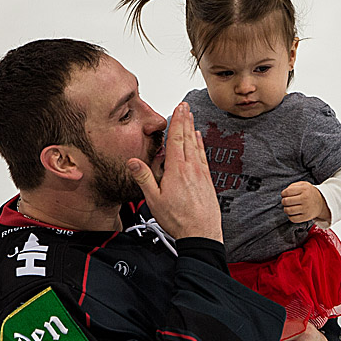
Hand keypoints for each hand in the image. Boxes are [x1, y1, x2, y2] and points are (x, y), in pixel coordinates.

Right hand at [127, 102, 222, 241]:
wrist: (202, 234)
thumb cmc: (178, 220)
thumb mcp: (154, 201)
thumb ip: (144, 179)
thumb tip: (132, 162)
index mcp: (177, 170)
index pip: (176, 140)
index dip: (177, 122)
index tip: (179, 108)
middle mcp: (191, 169)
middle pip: (187, 139)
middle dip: (185, 120)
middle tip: (185, 106)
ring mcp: (201, 174)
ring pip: (196, 146)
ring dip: (193, 130)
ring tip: (191, 118)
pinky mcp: (207, 181)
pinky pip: (203, 157)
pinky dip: (200, 145)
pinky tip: (199, 141)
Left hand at [280, 181, 329, 223]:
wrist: (321, 203)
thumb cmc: (309, 193)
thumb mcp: (304, 185)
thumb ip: (293, 186)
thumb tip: (284, 193)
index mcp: (304, 190)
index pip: (287, 192)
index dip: (283, 194)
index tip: (284, 195)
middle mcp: (305, 199)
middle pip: (286, 201)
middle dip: (283, 201)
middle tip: (286, 201)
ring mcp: (306, 209)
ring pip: (288, 211)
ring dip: (286, 209)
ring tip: (289, 207)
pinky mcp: (306, 217)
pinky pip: (292, 219)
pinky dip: (290, 216)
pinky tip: (293, 213)